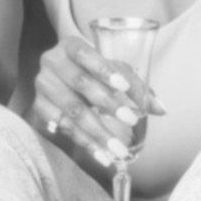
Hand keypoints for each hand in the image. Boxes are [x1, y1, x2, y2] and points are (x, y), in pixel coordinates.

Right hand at [28, 36, 164, 170]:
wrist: (59, 82)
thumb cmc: (91, 72)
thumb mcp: (112, 72)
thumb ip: (136, 86)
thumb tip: (161, 109)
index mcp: (70, 45)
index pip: (84, 53)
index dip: (103, 70)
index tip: (124, 87)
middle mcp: (51, 62)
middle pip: (80, 84)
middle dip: (107, 104)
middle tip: (130, 121)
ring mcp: (43, 85)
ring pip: (72, 110)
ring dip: (98, 132)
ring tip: (119, 149)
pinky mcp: (39, 107)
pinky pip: (64, 127)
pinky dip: (84, 142)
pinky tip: (102, 154)